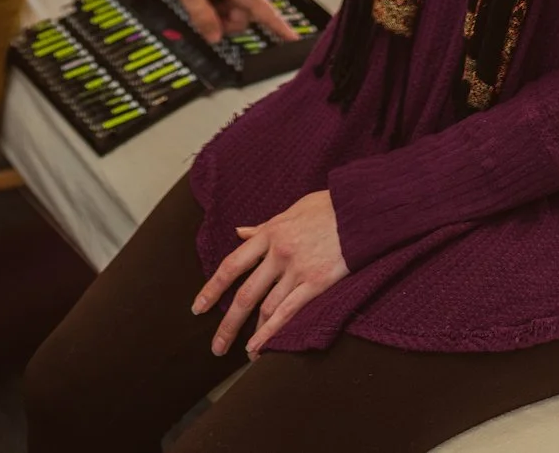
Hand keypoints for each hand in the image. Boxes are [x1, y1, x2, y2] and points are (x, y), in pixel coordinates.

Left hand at [192, 191, 347, 357]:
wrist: (359, 208)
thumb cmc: (327, 207)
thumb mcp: (290, 210)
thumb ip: (262, 226)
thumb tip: (239, 232)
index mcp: (268, 233)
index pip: (232, 265)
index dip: (212, 289)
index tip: (198, 308)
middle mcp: (278, 253)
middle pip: (245, 293)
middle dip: (227, 323)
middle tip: (216, 347)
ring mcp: (296, 269)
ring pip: (266, 307)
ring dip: (253, 333)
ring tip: (244, 352)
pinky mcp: (316, 282)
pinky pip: (289, 311)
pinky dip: (272, 332)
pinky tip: (261, 348)